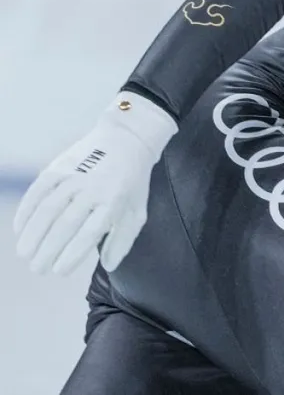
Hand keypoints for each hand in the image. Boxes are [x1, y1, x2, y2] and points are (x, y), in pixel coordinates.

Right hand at [13, 92, 177, 275]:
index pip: (89, 233)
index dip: (71, 254)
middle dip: (47, 250)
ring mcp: (74, 176)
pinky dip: (26, 211)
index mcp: (114, 201)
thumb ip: (123, 239)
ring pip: (47, 209)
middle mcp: (93, 188)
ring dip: (33, 234)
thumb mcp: (137, 210)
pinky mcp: (58, 166)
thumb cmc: (132, 183)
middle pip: (65, 224)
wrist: (127, 140)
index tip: (59, 271)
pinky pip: (37, 191)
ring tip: (25, 253)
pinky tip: (20, 229)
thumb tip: (109, 266)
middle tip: (38, 268)